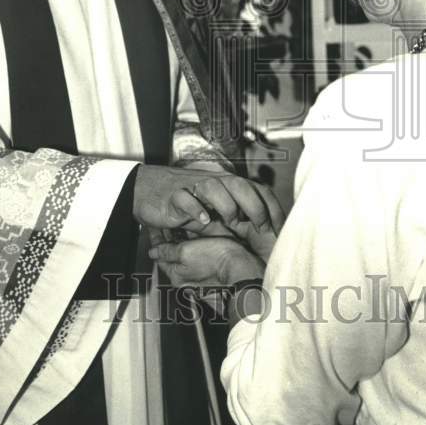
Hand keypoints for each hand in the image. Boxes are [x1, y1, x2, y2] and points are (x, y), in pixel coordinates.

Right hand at [133, 164, 276, 234]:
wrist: (146, 190)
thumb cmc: (184, 202)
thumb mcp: (213, 213)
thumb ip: (233, 222)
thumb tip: (260, 241)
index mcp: (227, 186)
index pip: (257, 189)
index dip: (271, 207)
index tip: (279, 228)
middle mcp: (214, 183)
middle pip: (240, 185)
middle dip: (254, 206)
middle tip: (260, 227)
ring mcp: (193, 187)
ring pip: (215, 187)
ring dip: (227, 204)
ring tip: (230, 221)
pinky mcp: (173, 196)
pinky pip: (186, 199)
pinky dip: (196, 209)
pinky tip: (202, 220)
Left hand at [148, 236, 264, 287]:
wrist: (242, 269)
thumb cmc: (216, 259)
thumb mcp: (186, 252)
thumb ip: (167, 251)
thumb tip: (153, 252)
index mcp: (176, 275)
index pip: (159, 254)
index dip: (156, 238)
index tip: (154, 225)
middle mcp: (186, 278)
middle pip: (172, 255)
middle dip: (169, 238)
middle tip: (168, 222)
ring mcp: (199, 275)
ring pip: (186, 254)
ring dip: (183, 240)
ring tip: (183, 225)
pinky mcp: (212, 271)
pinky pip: (198, 255)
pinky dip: (195, 244)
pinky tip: (199, 235)